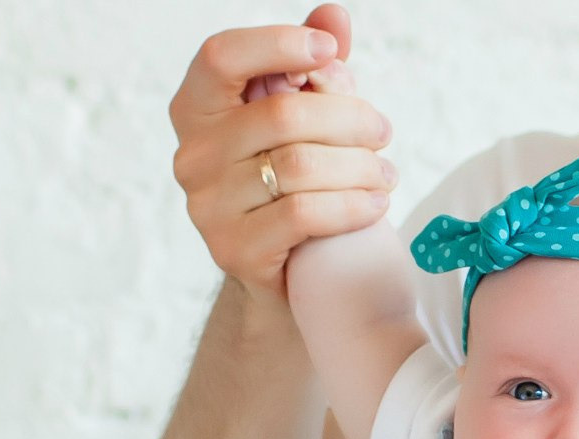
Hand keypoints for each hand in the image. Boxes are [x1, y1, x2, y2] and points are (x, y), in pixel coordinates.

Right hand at [170, 4, 396, 299]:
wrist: (287, 273)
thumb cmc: (296, 183)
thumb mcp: (306, 121)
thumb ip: (315, 69)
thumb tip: (336, 15)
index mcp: (197, 108)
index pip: (221, 56)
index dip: (277, 44)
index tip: (329, 51)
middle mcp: (191, 154)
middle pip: (281, 115)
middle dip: (348, 119)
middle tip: (384, 133)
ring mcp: (207, 206)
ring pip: (298, 166)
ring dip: (359, 167)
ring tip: (388, 174)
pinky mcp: (234, 251)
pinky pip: (304, 214)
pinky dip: (352, 206)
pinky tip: (377, 204)